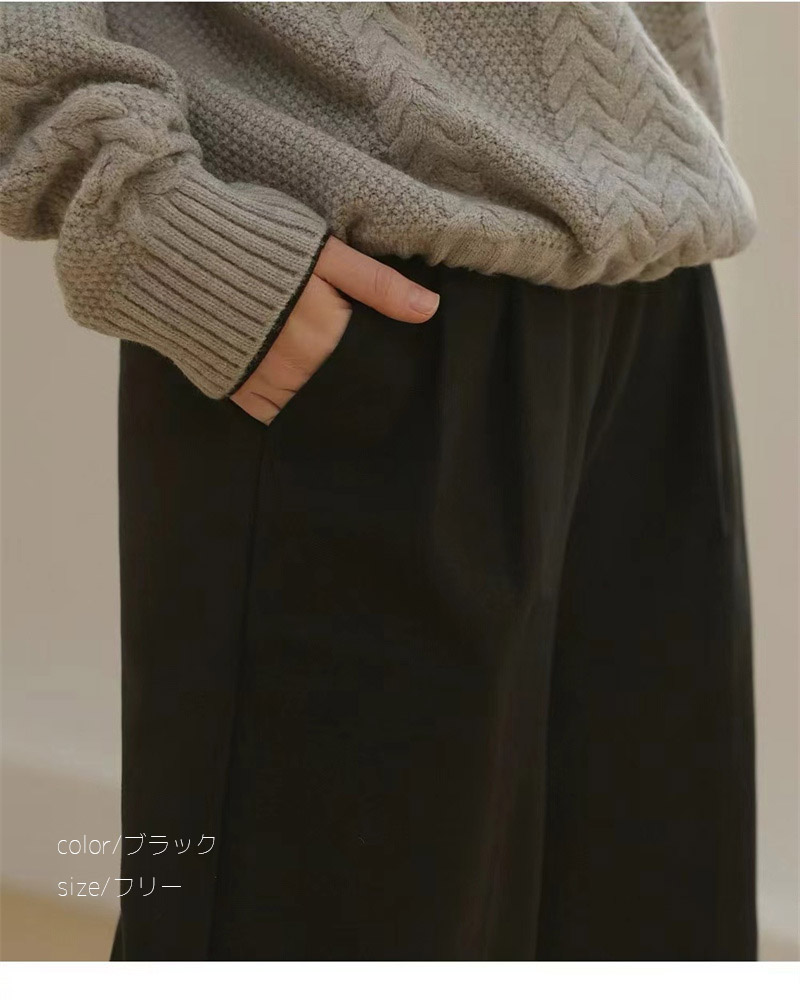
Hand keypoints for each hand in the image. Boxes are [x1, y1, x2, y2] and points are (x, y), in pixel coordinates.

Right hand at [230, 235, 439, 423]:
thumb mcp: (326, 252)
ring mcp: (259, 382)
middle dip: (334, 377)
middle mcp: (295, 370)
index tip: (363, 355)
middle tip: (323, 350)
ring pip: (299, 401)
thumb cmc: (257, 240)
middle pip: (330, 387)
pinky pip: (262, 408)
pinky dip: (272, 399)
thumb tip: (429, 310)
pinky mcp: (228, 386)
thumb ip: (377, 284)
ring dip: (305, 390)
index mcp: (324, 338)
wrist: (173, 246)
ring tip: (298, 360)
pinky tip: (272, 374)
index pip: (361, 369)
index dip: (367, 365)